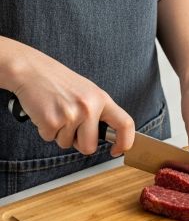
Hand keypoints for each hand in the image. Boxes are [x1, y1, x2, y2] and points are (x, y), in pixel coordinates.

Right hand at [13, 50, 134, 156]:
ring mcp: (71, 114)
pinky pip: (49, 138)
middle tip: (70, 126)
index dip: (125, 142)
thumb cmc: (58, 82)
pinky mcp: (51, 120)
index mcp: (102, 99)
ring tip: (56, 112)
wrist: (31, 70)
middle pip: (90, 146)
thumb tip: (110, 136)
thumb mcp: (88, 92)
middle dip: (79, 143)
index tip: (117, 150)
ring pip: (66, 144)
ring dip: (59, 134)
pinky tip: (45, 112)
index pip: (125, 124)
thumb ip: (99, 112)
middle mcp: (89, 107)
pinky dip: (45, 130)